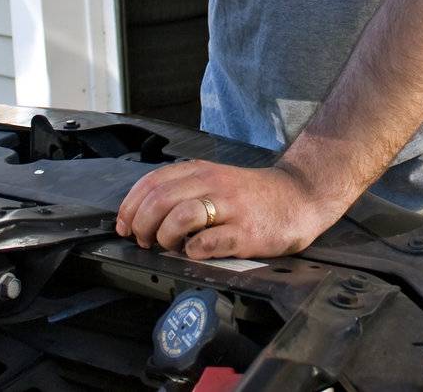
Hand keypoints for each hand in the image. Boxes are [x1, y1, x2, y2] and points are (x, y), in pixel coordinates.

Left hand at [115, 161, 346, 259]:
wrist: (298, 197)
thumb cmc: (251, 195)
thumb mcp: (214, 180)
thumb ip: (183, 190)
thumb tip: (143, 214)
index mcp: (200, 170)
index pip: (152, 182)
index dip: (130, 206)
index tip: (124, 225)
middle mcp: (212, 184)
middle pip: (160, 200)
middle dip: (142, 225)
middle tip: (144, 240)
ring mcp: (229, 208)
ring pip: (180, 217)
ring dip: (165, 237)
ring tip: (169, 246)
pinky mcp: (244, 233)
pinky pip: (207, 243)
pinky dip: (192, 250)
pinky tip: (195, 252)